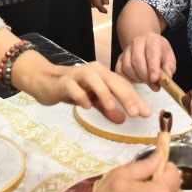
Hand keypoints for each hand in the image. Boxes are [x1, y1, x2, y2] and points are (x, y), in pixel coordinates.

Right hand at [15, 54, 150, 122]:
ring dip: (104, 94)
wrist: (45, 81)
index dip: (135, 98)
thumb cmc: (72, 89)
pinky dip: (81, 96)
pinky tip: (87, 106)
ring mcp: (78, 75)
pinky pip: (74, 88)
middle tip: (136, 113)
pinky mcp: (64, 82)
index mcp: (103, 74)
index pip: (122, 85)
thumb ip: (107, 108)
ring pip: (94, 81)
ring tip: (112, 108)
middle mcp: (93, 71)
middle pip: (113, 81)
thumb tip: (123, 120)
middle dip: (126, 96)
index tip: (146, 113)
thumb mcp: (92, 100)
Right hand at [115, 32, 175, 88]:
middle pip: (137, 60)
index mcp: (152, 40)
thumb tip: (167, 77)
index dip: (153, 68)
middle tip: (153, 85)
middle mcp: (138, 42)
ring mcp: (127, 50)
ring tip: (146, 80)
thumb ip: (169, 67)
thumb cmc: (159, 52)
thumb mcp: (169, 57)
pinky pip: (120, 70)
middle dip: (145, 76)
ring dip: (137, 78)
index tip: (154, 79)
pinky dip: (128, 78)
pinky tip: (137, 79)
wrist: (146, 44)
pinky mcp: (120, 58)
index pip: (151, 53)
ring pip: (127, 66)